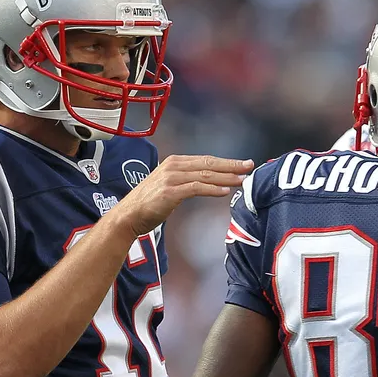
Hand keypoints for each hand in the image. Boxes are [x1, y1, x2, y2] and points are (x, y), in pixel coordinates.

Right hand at [112, 155, 253, 236]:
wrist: (128, 216)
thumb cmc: (149, 203)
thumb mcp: (169, 185)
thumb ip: (186, 180)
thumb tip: (208, 181)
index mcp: (174, 162)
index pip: (205, 160)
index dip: (226, 162)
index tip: (243, 164)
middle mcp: (173, 166)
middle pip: (208, 164)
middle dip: (231, 165)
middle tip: (249, 166)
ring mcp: (171, 178)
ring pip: (205, 175)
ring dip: (226, 178)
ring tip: (242, 180)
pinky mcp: (169, 192)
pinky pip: (195, 188)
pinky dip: (212, 189)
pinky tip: (224, 192)